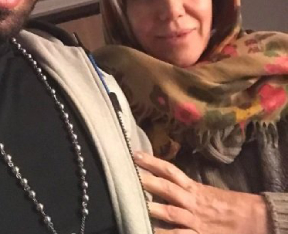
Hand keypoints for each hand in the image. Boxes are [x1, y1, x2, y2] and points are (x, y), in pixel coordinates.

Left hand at [134, 152, 268, 233]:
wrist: (253, 220)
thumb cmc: (228, 205)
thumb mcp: (205, 191)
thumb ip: (185, 187)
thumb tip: (162, 178)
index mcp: (193, 188)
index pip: (170, 171)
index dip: (152, 162)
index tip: (135, 155)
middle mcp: (192, 201)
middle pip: (166, 188)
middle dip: (147, 182)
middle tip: (128, 175)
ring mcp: (195, 220)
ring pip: (171, 212)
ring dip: (153, 209)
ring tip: (134, 204)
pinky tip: (151, 232)